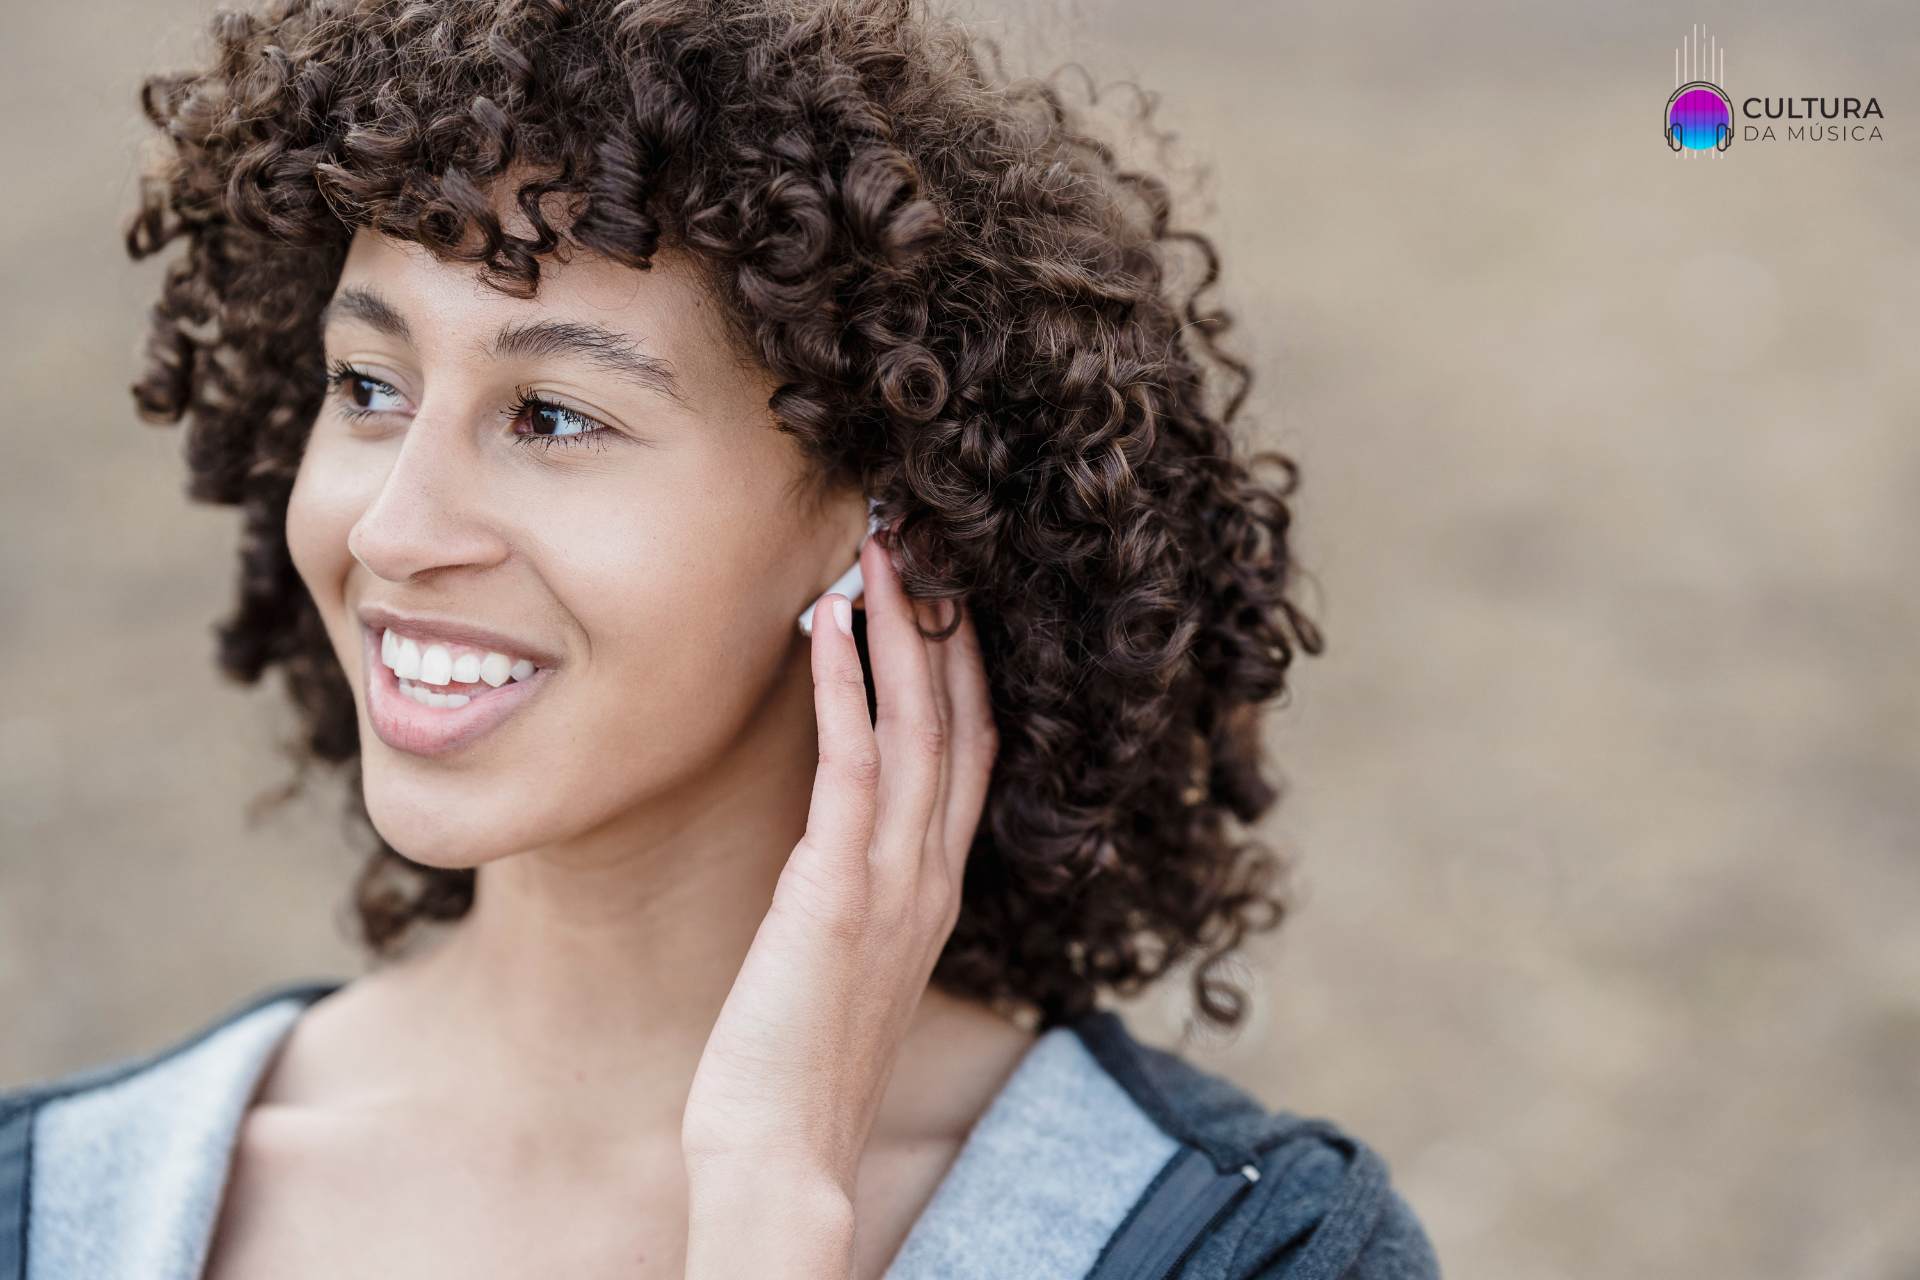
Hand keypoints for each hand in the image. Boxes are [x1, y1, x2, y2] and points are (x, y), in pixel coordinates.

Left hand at [681, 526, 997, 1274]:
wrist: (780, 1153)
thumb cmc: (795, 1064)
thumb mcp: (845, 962)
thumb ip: (857, 894)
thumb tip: (834, 846)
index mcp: (936, 888)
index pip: (969, 752)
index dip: (964, 666)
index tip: (944, 593)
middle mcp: (932, 875)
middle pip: (959, 721)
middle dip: (944, 624)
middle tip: (919, 539)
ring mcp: (895, 883)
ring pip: (918, 729)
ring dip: (900, 633)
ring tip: (879, 552)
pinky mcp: (839, 893)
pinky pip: (851, 770)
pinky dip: (848, 691)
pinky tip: (830, 630)